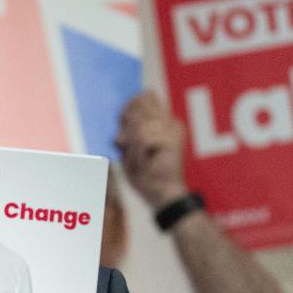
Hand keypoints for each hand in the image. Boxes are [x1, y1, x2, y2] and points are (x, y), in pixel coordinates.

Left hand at [115, 91, 189, 208]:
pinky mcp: (173, 138)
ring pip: (139, 126)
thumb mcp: (129, 152)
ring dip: (132, 146)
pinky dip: (137, 153)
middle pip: (140, 107)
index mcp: (161, 121)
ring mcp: (173, 129)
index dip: (126, 111)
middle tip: (125, 145)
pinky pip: (143, 139)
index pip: (143, 98)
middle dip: (127, 127)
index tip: (122, 133)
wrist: (162, 194)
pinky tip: (146, 162)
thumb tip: (119, 134)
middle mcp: (169, 121)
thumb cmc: (145, 175)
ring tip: (140, 159)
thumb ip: (126, 136)